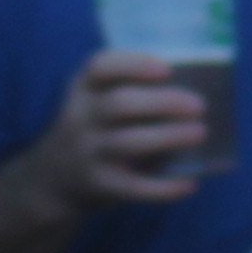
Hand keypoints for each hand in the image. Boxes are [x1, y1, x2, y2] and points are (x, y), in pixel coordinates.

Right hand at [36, 51, 212, 212]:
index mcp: (84, 88)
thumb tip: (194, 94)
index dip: (134, 65)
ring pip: (127, 142)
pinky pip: (131, 186)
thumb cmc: (94, 130)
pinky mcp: (96, 184)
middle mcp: (80, 117)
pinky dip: (161, 187)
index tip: (167, 69)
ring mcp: (85, 152)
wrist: (52, 179)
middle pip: (120, 104)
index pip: (100, 67)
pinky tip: (188, 184)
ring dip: (167, 137)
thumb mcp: (97, 103)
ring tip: (200, 133)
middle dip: (163, 102)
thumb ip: (134, 92)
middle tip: (199, 105)